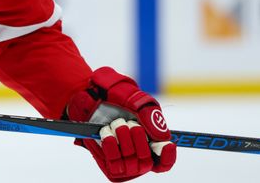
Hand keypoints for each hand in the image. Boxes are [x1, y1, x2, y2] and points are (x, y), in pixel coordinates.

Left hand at [66, 67, 175, 181]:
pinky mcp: (108, 164)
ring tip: (116, 123)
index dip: (167, 156)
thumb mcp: (138, 102)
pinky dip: (111, 146)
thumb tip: (163, 138)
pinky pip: (114, 164)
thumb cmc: (118, 99)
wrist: (92, 96)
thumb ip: (152, 118)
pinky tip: (107, 132)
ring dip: (123, 139)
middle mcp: (139, 157)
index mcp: (152, 144)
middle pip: (147, 160)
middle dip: (138, 138)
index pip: (164, 162)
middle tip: (130, 123)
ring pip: (131, 163)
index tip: (166, 144)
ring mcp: (124, 162)